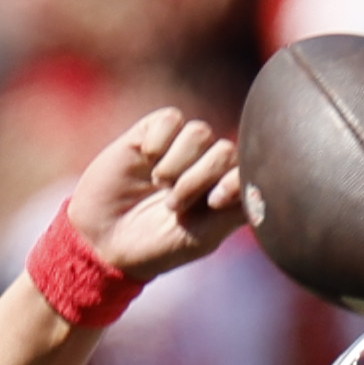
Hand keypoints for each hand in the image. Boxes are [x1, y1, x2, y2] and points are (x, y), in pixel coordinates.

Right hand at [64, 108, 245, 284]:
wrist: (103, 242)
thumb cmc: (156, 246)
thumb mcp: (201, 237)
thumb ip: (234, 211)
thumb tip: (259, 184)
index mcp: (222, 190)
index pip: (246, 169)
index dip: (234, 181)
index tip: (213, 202)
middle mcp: (204, 165)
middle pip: (224, 150)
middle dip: (197, 179)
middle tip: (173, 204)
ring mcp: (178, 149)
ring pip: (199, 132)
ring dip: (178, 163)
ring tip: (159, 185)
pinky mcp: (150, 134)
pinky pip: (171, 118)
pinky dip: (160, 141)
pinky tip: (146, 160)